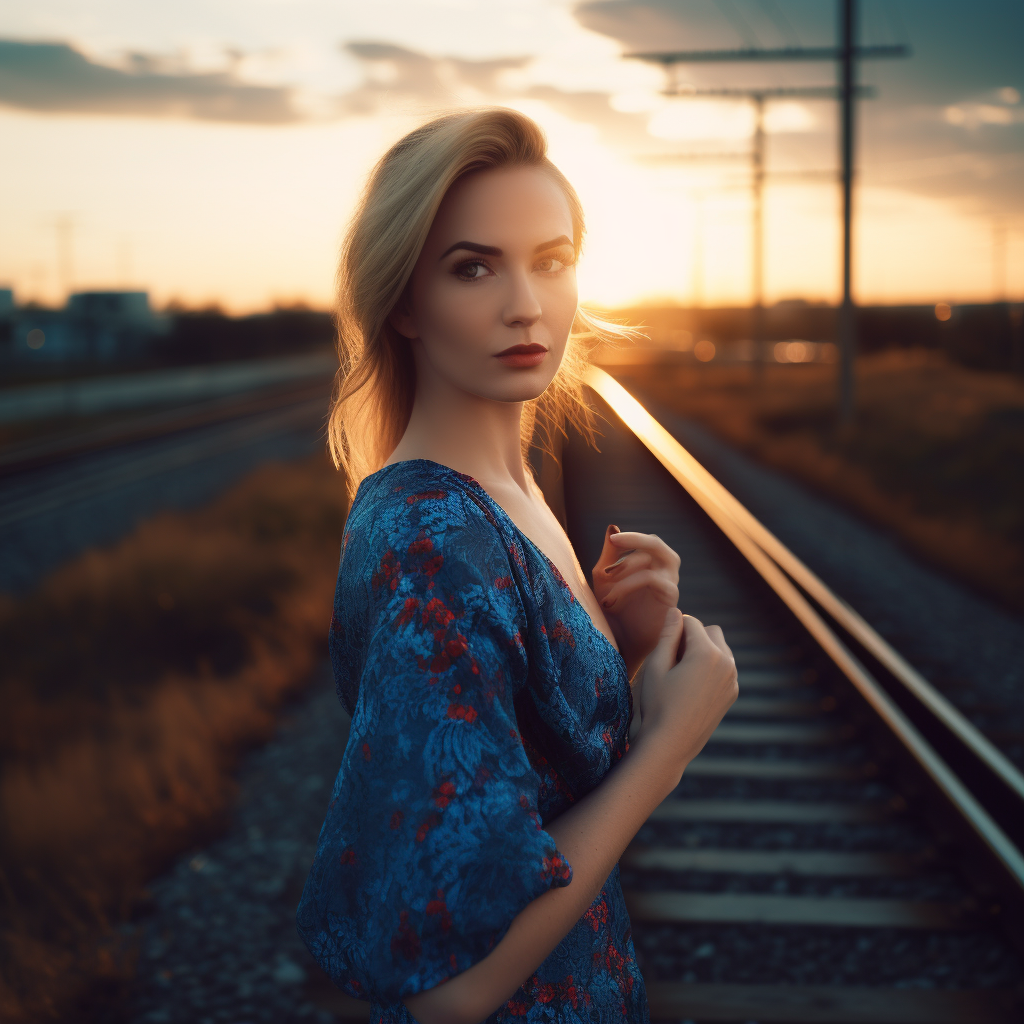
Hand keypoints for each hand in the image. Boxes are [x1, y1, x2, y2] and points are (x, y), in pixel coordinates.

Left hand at [591, 525, 679, 678]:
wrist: (619, 644)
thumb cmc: (612, 611)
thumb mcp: (604, 580)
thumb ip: (609, 556)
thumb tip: (613, 527)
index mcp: (649, 564)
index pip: (645, 542)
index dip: (629, 538)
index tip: (612, 540)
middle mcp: (663, 572)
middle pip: (658, 544)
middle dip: (636, 539)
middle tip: (615, 541)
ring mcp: (669, 585)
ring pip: (659, 558)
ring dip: (628, 565)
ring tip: (605, 578)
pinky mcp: (671, 600)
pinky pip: (655, 580)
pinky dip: (630, 584)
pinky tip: (610, 601)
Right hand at [637, 608, 737, 776]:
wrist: (670, 744)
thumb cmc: (658, 703)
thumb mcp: (656, 666)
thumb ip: (667, 635)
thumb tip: (675, 611)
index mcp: (706, 653)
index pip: (690, 622)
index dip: (673, 630)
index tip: (662, 651)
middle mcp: (726, 663)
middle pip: (710, 631)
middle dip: (693, 637)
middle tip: (673, 660)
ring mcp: (733, 679)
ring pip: (720, 649)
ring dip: (703, 652)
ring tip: (682, 674)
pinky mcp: (732, 693)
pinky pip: (725, 668)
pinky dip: (711, 669)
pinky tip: (692, 687)